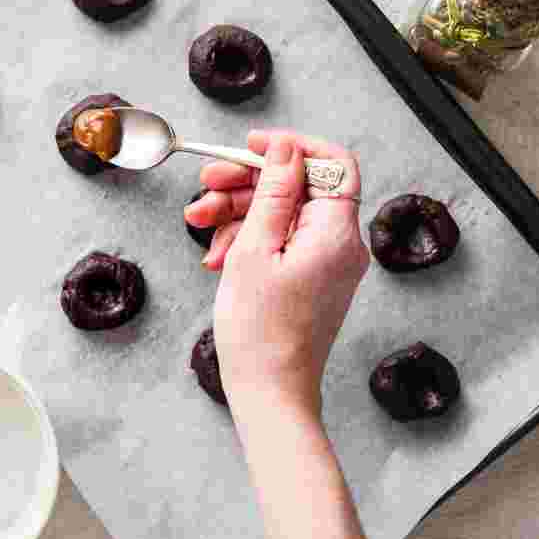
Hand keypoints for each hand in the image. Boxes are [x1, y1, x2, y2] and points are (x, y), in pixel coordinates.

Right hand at [185, 131, 367, 416]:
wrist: (269, 393)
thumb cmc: (260, 332)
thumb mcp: (255, 249)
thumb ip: (273, 192)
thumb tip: (286, 150)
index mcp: (336, 233)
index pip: (333, 164)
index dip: (293, 148)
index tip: (252, 146)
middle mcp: (340, 245)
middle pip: (299, 188)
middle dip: (249, 182)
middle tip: (206, 185)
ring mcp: (326, 264)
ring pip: (283, 215)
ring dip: (239, 212)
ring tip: (198, 223)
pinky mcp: (310, 279)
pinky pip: (281, 243)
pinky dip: (249, 241)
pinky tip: (218, 255)